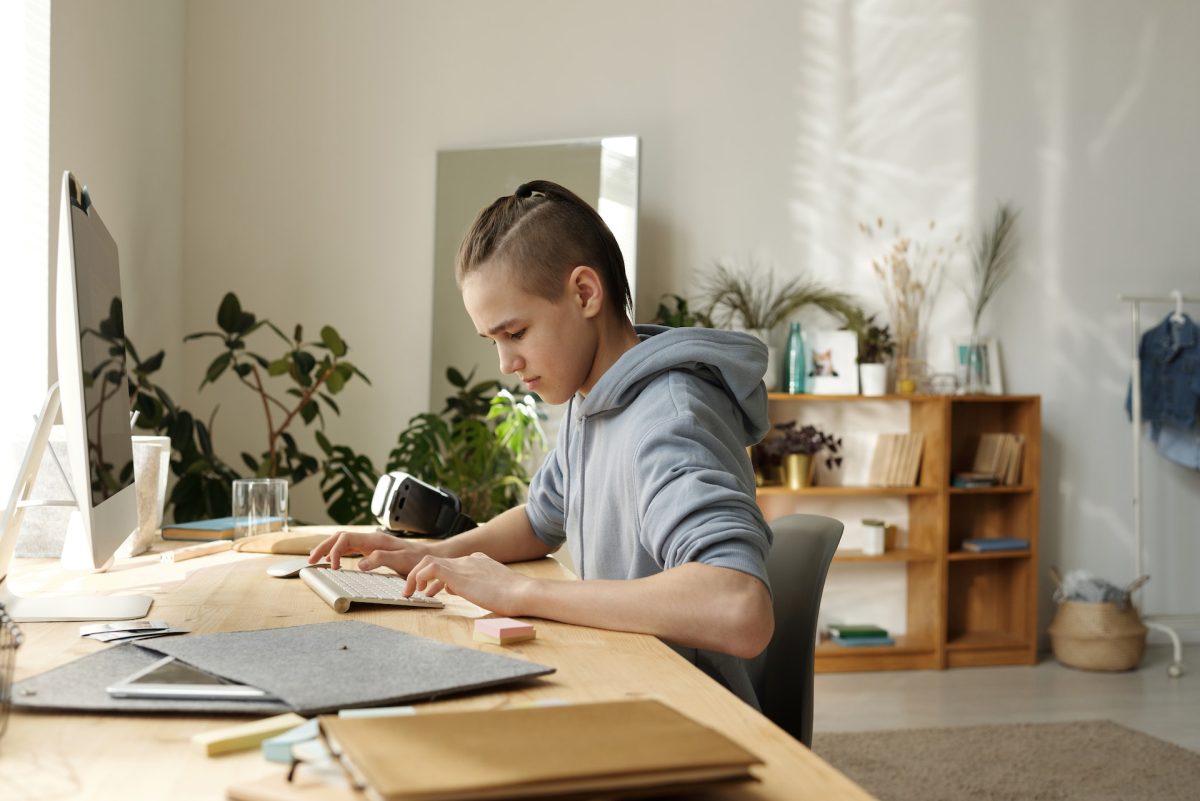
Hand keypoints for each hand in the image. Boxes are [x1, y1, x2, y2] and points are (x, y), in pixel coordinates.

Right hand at [308, 530, 429, 572]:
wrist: (429, 557)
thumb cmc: (417, 560)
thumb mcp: (401, 560)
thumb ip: (381, 560)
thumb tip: (359, 564)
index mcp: (374, 540)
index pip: (345, 539)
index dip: (334, 551)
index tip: (332, 568)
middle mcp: (370, 539)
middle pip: (339, 537)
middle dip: (323, 547)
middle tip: (310, 560)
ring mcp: (370, 544)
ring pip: (342, 542)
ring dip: (328, 549)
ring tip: (315, 560)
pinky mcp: (372, 550)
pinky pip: (350, 548)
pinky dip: (337, 552)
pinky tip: (332, 560)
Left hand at [403, 552, 534, 616]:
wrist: (522, 592)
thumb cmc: (514, 597)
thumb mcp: (492, 590)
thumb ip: (476, 588)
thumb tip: (456, 591)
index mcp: (479, 562)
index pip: (452, 565)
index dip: (438, 578)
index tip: (432, 591)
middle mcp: (469, 560)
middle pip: (437, 561)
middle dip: (421, 574)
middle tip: (414, 590)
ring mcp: (463, 564)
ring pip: (428, 562)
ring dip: (414, 576)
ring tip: (409, 592)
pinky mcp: (457, 573)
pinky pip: (429, 568)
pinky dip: (418, 577)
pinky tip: (417, 591)